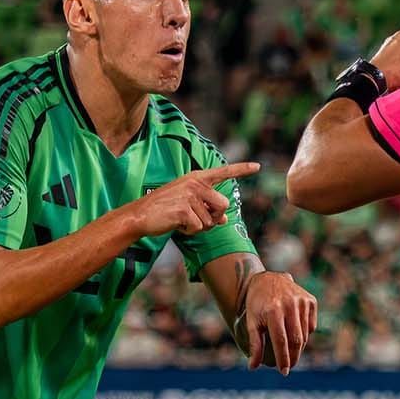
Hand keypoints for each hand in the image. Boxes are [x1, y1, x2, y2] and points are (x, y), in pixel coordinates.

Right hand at [126, 162, 259, 236]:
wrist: (141, 215)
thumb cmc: (165, 209)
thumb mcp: (188, 205)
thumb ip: (207, 208)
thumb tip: (225, 219)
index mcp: (196, 178)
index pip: (223, 172)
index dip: (242, 169)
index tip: (258, 166)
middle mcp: (195, 183)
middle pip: (223, 205)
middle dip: (213, 218)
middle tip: (195, 218)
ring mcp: (189, 195)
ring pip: (211, 221)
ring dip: (198, 227)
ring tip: (181, 220)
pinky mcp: (184, 209)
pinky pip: (198, 228)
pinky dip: (189, 232)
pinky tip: (176, 224)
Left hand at [240, 271, 317, 375]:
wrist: (267, 279)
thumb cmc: (257, 304)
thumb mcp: (252, 322)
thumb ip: (254, 345)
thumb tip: (253, 367)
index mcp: (274, 310)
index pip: (281, 341)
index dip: (283, 358)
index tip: (283, 371)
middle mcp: (290, 304)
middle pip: (296, 340)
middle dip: (293, 357)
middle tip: (288, 367)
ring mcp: (302, 301)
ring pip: (305, 334)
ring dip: (299, 348)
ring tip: (291, 354)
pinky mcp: (311, 300)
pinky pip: (310, 325)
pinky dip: (305, 334)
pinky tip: (295, 335)